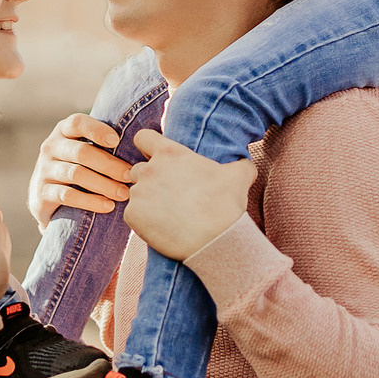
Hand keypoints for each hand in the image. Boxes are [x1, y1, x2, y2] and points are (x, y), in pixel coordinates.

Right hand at [28, 114, 134, 225]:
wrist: (50, 200)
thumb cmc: (81, 169)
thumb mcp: (88, 151)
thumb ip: (107, 143)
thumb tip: (147, 139)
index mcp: (63, 131)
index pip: (77, 123)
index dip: (97, 130)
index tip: (117, 141)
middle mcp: (50, 147)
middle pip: (81, 152)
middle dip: (110, 165)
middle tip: (131, 175)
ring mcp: (43, 171)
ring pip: (76, 174)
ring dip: (104, 184)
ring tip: (124, 193)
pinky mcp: (40, 194)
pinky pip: (67, 196)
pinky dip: (90, 201)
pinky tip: (107, 206)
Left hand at [120, 130, 256, 263]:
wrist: (216, 240)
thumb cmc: (226, 205)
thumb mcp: (240, 176)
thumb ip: (240, 164)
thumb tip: (246, 164)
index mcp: (170, 154)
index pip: (143, 138)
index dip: (148, 146)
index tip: (155, 157)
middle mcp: (150, 169)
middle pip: (138, 169)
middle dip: (149, 180)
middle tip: (168, 194)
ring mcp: (138, 193)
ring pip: (135, 193)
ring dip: (146, 201)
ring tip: (167, 213)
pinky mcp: (132, 215)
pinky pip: (132, 215)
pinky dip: (143, 221)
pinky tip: (161, 227)